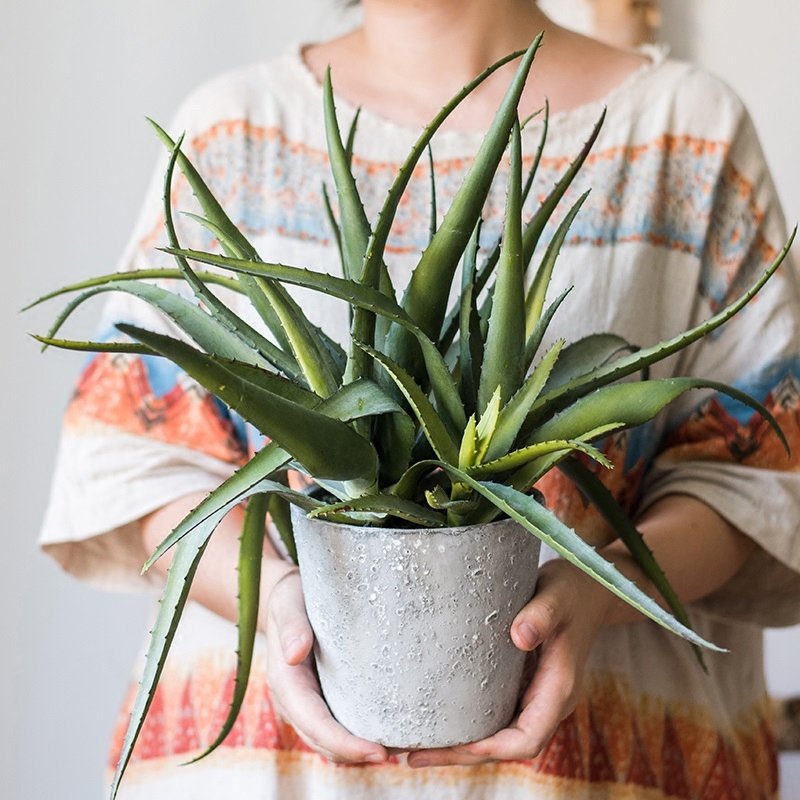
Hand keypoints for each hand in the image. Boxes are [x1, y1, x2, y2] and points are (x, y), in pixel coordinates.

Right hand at [264, 569, 388, 763]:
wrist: (289, 594)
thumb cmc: (291, 595)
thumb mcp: (288, 602)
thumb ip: (292, 626)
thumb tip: (295, 654)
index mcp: (285, 681)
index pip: (314, 722)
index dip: (344, 743)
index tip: (377, 751)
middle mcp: (294, 699)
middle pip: (323, 740)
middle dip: (356, 753)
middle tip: (399, 751)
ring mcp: (307, 700)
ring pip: (330, 740)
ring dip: (358, 750)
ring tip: (399, 746)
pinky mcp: (321, 695)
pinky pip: (337, 724)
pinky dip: (357, 735)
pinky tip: (387, 728)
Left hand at [407, 559, 611, 767]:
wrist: (587, 587)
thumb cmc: (573, 590)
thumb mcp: (558, 595)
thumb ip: (541, 614)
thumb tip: (520, 636)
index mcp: (559, 689)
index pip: (527, 739)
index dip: (491, 748)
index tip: (455, 746)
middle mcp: (547, 701)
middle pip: (505, 746)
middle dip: (461, 754)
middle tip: (413, 755)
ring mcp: (535, 695)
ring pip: (498, 734)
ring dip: (460, 743)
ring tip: (414, 744)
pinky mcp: (523, 684)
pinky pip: (495, 713)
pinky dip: (467, 721)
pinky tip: (438, 715)